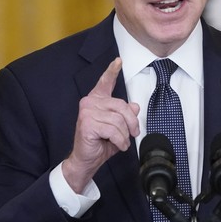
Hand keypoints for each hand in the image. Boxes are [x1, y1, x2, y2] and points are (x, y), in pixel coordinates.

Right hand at [62, 57, 139, 192]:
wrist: (86, 160)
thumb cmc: (100, 143)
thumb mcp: (117, 128)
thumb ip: (124, 115)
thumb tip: (134, 106)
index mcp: (96, 100)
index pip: (105, 82)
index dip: (112, 71)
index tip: (118, 61)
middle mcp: (90, 102)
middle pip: (122, 106)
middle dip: (131, 122)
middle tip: (133, 134)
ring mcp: (87, 112)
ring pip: (119, 120)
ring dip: (124, 135)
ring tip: (120, 142)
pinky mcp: (87, 123)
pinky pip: (113, 130)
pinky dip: (119, 140)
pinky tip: (116, 145)